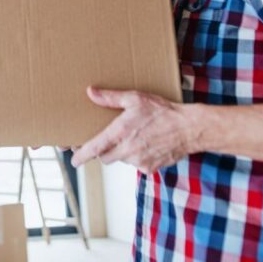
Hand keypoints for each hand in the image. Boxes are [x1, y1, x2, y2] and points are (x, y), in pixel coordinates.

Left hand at [70, 86, 196, 173]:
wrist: (188, 129)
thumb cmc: (162, 111)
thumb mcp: (135, 98)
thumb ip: (110, 98)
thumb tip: (91, 92)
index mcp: (120, 133)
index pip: (94, 148)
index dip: (81, 155)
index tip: (73, 160)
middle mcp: (127, 150)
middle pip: (105, 157)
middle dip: (104, 150)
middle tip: (110, 138)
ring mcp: (138, 162)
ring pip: (121, 160)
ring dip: (122, 152)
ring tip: (135, 137)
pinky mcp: (149, 169)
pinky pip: (136, 165)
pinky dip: (137, 157)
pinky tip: (146, 144)